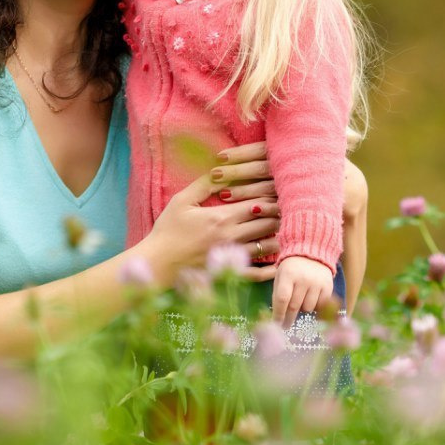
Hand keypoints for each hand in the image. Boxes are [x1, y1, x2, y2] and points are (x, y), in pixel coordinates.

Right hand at [138, 142, 279, 283]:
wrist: (158, 263)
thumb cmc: (167, 230)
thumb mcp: (181, 201)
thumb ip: (204, 184)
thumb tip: (222, 169)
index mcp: (222, 217)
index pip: (259, 203)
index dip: (272, 195)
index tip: (279, 189)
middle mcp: (233, 237)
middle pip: (269, 222)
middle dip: (279, 213)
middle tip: (286, 206)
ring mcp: (234, 257)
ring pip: (269, 245)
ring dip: (278, 235)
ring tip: (283, 228)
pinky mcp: (230, 274)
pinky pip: (259, 273)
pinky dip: (272, 268)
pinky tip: (279, 261)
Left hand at [272, 256, 335, 326]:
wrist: (312, 253)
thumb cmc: (292, 268)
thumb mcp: (280, 276)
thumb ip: (278, 293)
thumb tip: (277, 316)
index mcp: (288, 274)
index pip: (282, 299)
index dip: (278, 314)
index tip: (276, 324)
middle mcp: (303, 278)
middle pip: (294, 306)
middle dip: (288, 318)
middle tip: (285, 325)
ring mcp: (317, 283)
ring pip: (308, 308)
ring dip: (302, 309)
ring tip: (301, 300)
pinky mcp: (328, 286)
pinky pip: (320, 306)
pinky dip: (315, 307)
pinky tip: (311, 300)